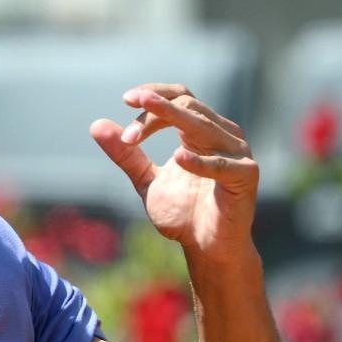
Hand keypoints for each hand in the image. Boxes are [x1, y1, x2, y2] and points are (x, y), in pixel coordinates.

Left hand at [90, 83, 259, 262]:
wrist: (206, 248)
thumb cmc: (182, 212)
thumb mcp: (145, 179)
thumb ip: (125, 155)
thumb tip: (95, 125)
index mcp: (201, 131)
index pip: (181, 97)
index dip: (155, 94)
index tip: (126, 99)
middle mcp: (222, 134)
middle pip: (188, 106)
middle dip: (154, 113)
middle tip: (127, 123)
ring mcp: (237, 153)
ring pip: (202, 126)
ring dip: (168, 124)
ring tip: (136, 134)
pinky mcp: (246, 176)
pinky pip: (221, 165)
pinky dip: (199, 162)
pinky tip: (177, 158)